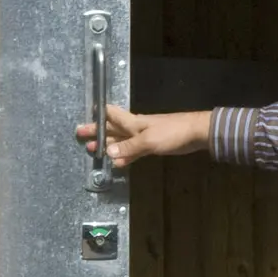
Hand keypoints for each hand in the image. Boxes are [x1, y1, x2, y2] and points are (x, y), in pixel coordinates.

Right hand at [74, 106, 211, 167]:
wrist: (197, 133)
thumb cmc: (173, 132)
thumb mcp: (149, 140)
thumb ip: (129, 147)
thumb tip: (108, 153)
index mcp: (133, 122)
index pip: (111, 114)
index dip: (98, 115)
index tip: (83, 119)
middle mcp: (135, 127)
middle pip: (112, 128)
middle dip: (97, 131)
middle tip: (80, 135)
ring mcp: (144, 137)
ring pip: (121, 140)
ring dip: (108, 145)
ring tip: (92, 149)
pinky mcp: (152, 146)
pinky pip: (133, 151)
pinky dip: (124, 156)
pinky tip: (117, 163)